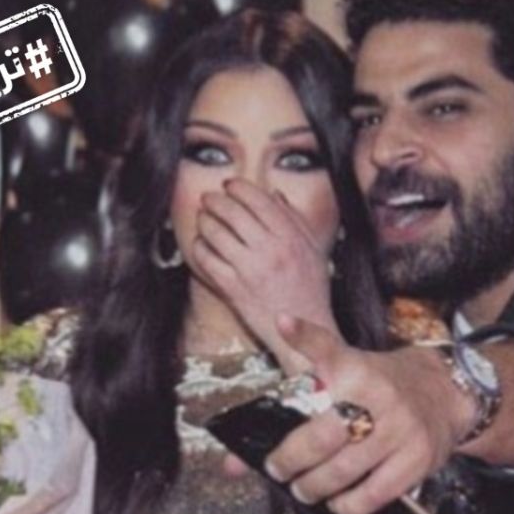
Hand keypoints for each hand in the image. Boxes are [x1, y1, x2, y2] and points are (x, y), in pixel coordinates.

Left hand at [192, 178, 337, 373]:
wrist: (306, 328)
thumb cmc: (312, 290)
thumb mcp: (314, 250)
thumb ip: (296, 220)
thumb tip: (275, 195)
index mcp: (291, 237)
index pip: (258, 200)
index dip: (239, 187)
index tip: (229, 185)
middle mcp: (271, 250)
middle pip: (233, 212)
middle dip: (215, 200)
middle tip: (208, 198)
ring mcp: (251, 270)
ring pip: (216, 233)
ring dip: (205, 221)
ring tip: (203, 218)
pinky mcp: (235, 289)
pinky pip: (207, 260)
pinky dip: (200, 248)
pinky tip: (201, 244)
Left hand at [264, 316, 475, 513]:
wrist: (444, 392)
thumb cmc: (378, 387)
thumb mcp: (342, 378)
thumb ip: (293, 404)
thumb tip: (230, 464)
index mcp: (355, 367)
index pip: (325, 346)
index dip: (302, 335)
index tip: (282, 324)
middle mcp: (378, 395)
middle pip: (321, 436)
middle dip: (290, 461)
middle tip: (280, 470)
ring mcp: (400, 429)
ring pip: (344, 471)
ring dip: (314, 488)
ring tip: (305, 489)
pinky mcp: (417, 459)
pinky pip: (374, 495)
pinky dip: (348, 505)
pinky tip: (338, 502)